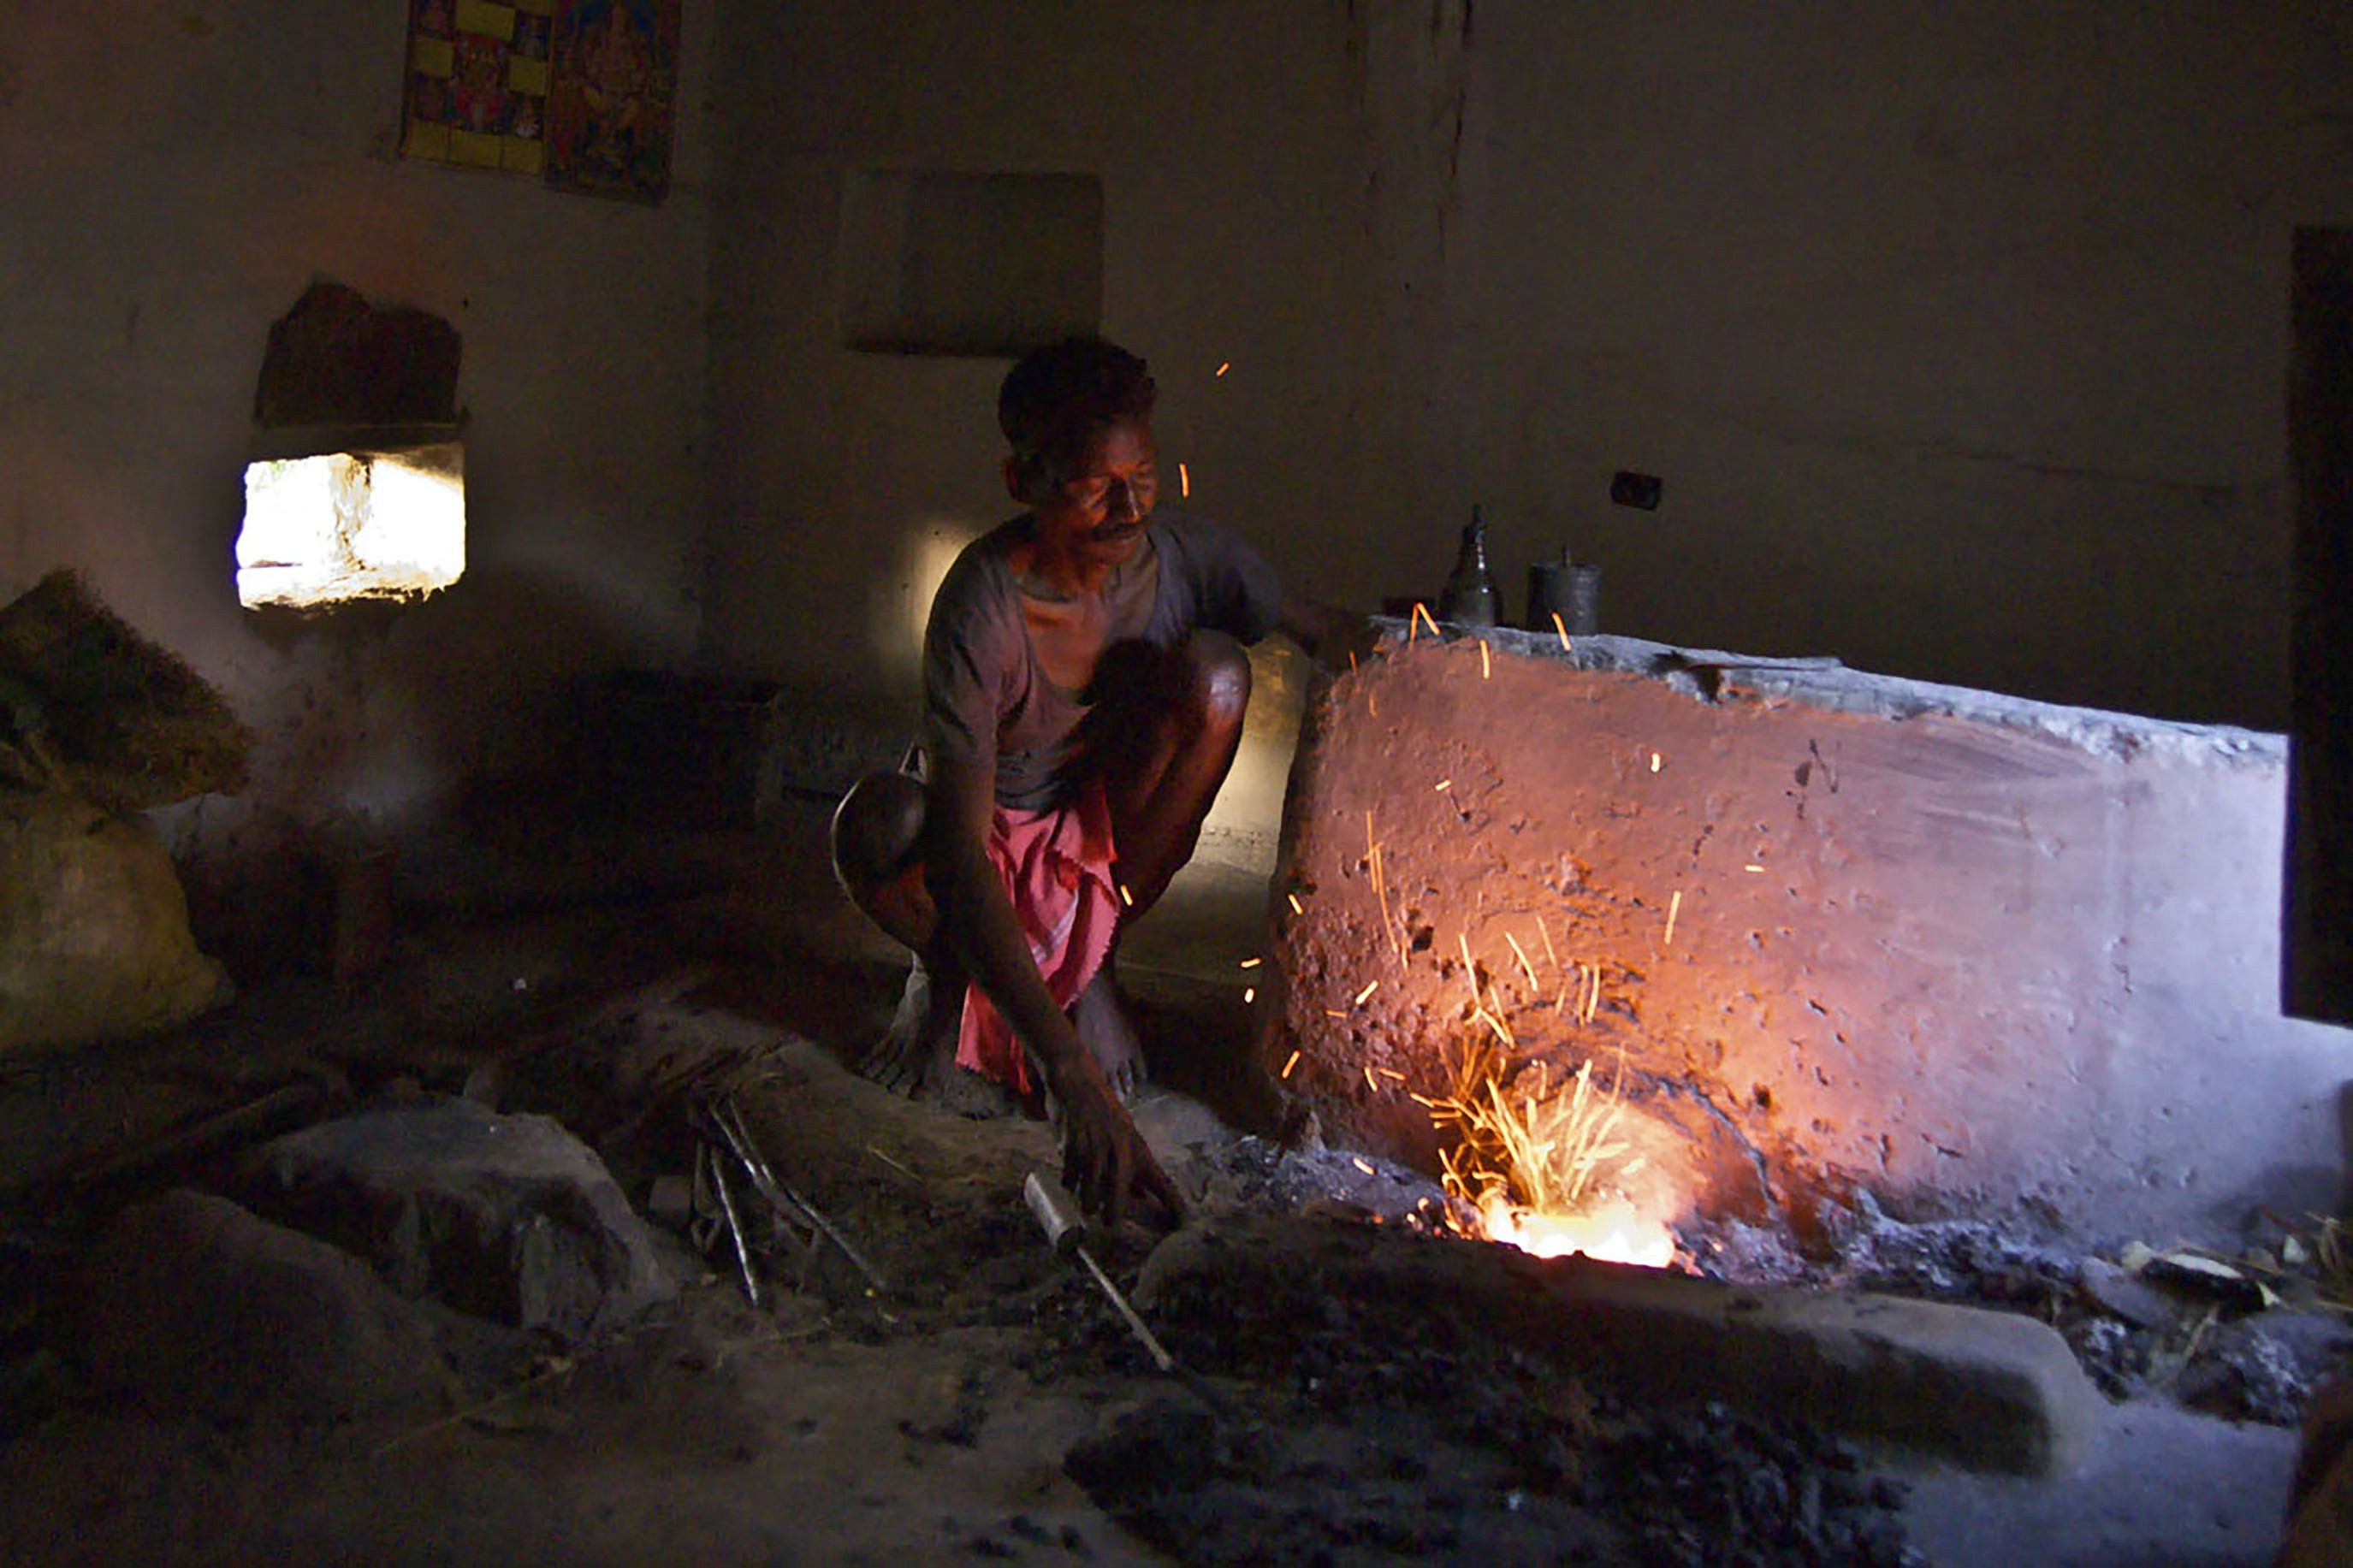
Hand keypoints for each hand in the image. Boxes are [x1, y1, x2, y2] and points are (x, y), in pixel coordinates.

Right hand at [1053, 1056, 1185, 1230]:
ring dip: (1088, 1201)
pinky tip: (1072, 1179)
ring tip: (1088, 1204)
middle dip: (1114, 1214)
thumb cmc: (1106, 1115)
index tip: (1180, 1223)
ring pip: (1090, 1192)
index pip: (1161, 1181)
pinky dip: (1070, 1183)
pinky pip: (1070, 1179)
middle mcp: (1120, 1150)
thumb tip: (1141, 1198)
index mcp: (1138, 1149)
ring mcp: (1095, 1149)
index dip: (1172, 1204)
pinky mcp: (1072, 1147)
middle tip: (1109, 1224)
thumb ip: (1132, 1167)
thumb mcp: (1127, 1137)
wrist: (1079, 1085)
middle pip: (1118, 1195)